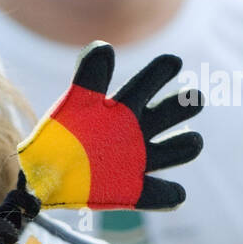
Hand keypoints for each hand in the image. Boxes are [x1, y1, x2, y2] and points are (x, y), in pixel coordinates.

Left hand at [17, 40, 203, 211]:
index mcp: (125, 106)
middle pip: (168, 114)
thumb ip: (89, 76)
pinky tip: (176, 194)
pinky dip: (168, 194)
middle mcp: (137, 131)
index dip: (160, 72)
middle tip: (195, 99)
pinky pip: (155, 194)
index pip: (147, 83)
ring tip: (192, 142)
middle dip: (183, 106)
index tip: (173, 62)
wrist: (47, 174)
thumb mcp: (75, 103)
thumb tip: (105, 48)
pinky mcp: (133, 189)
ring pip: (172, 151)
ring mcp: (138, 161)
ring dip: (183, 147)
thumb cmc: (63, 135)